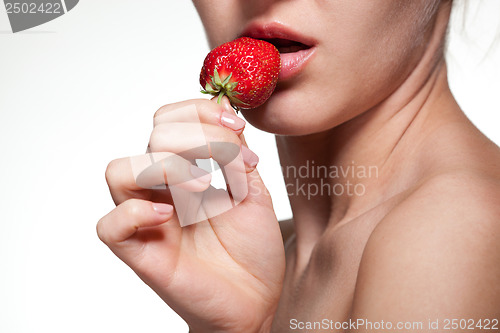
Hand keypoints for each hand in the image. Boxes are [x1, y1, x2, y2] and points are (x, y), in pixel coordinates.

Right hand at [97, 98, 284, 332]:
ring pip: (120, 171)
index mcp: (185, 170)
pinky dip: (135, 213)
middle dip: (195, 139)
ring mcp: (147, 220)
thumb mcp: (254, 189)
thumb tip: (223, 104)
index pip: (169, 120)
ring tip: (201, 188)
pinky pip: (109, 226)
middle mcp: (161, 190)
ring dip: (166, 168)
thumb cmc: (254, 247)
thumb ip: (235, 150)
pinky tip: (170, 217)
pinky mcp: (140, 253)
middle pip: (152, 138)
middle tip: (228, 164)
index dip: (198, 112)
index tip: (236, 127)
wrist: (258, 298)